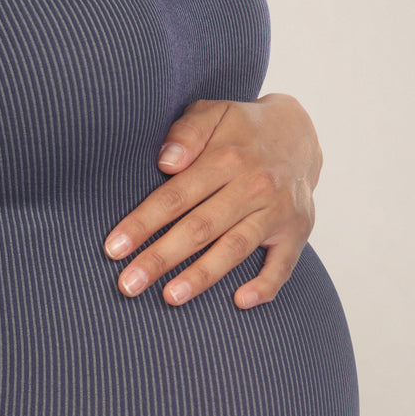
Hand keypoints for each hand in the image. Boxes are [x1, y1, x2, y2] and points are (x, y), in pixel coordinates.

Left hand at [104, 94, 321, 308]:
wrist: (300, 133)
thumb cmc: (240, 130)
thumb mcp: (214, 113)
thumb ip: (187, 132)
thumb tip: (166, 162)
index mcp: (228, 157)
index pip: (176, 196)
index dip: (143, 223)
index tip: (114, 247)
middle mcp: (255, 185)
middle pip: (200, 228)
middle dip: (161, 257)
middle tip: (128, 284)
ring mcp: (278, 210)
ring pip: (234, 248)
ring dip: (202, 276)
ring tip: (170, 298)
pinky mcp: (298, 230)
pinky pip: (283, 263)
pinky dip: (265, 285)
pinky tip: (239, 302)